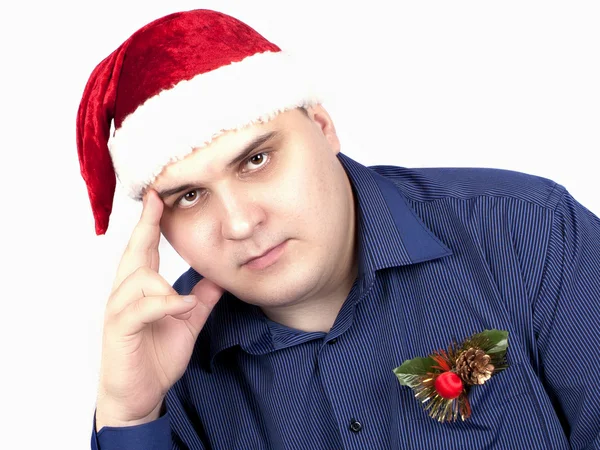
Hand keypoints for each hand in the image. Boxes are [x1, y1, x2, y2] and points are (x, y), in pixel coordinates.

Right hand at [95, 190, 223, 429]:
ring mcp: (120, 311)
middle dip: (145, 225)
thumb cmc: (157, 356)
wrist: (139, 396)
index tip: (158, 197)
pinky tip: (182, 308)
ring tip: (186, 304)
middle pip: (134, 252)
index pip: (144, 249)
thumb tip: (220, 278)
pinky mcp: (119, 329)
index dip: (150, 223)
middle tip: (155, 200)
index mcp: (142, 289)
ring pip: (139, 278)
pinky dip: (165, 304)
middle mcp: (126, 294)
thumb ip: (202, 299)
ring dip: (166, 286)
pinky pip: (142, 308)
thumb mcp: (188, 323)